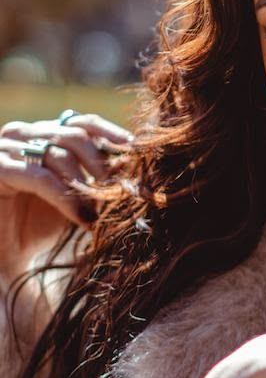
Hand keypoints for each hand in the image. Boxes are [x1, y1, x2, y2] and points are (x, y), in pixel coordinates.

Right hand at [0, 111, 132, 261]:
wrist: (7, 254)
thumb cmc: (42, 224)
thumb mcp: (79, 198)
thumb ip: (102, 180)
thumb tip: (140, 168)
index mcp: (45, 134)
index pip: (83, 123)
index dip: (112, 135)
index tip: (138, 152)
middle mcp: (24, 134)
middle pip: (74, 135)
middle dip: (103, 165)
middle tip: (123, 192)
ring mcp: (6, 149)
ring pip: (57, 154)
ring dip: (86, 184)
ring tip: (103, 212)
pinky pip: (39, 177)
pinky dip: (65, 197)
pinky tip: (82, 218)